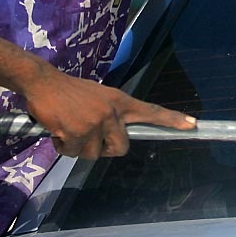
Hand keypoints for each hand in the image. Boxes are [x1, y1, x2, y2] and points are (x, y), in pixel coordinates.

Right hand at [24, 68, 195, 158]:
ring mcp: (95, 123)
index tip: (192, 125)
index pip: (151, 111)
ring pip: (94, 154)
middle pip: (121, 148)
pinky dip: (63, 146)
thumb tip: (116, 137)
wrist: (43, 81)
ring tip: (69, 128)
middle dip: (105, 150)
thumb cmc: (69, 90)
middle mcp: (112, 112)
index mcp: (119, 101)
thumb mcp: (99, 96)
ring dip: (79, 147)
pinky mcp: (77, 133)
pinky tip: (58, 129)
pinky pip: (73, 153)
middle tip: (88, 138)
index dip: (172, 120)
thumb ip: (111, 114)